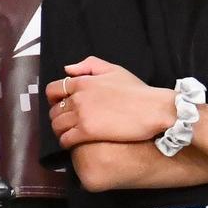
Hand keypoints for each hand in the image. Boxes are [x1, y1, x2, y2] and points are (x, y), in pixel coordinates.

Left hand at [46, 56, 174, 147]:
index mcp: (83, 82)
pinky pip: (65, 139)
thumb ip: (90, 65)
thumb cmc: (138, 92)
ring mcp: (82, 115)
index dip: (54, 99)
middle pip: (54, 110)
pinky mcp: (87, 132)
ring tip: (71, 133)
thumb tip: (68, 70)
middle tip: (68, 121)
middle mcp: (79, 98)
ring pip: (57, 126)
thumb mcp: (115, 70)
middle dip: (58, 116)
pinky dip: (66, 142)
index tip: (61, 104)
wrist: (154, 110)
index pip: (53, 90)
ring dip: (61, 130)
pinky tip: (75, 142)